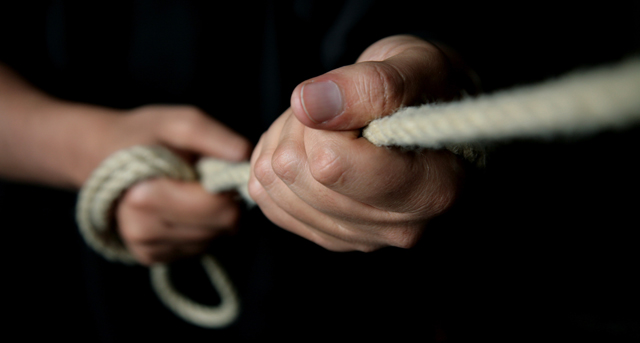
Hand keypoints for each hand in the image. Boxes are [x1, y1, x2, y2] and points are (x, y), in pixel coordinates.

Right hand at [111, 105, 250, 264]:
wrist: (103, 154)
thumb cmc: (145, 135)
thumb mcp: (179, 122)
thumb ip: (213, 137)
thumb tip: (245, 156)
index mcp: (145, 197)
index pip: (220, 208)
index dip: (229, 185)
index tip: (218, 167)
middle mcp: (143, 231)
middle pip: (224, 226)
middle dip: (226, 201)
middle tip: (208, 177)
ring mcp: (146, 249)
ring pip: (215, 238)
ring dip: (215, 215)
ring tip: (193, 190)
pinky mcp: (152, 257)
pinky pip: (200, 246)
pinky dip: (202, 226)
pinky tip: (185, 206)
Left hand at [248, 35, 468, 251]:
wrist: (425, 114)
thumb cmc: (427, 89)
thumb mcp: (415, 66)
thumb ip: (370, 85)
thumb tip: (307, 105)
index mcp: (431, 190)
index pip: (333, 165)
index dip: (328, 119)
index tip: (355, 102)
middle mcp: (398, 227)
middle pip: (299, 174)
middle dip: (304, 126)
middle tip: (338, 107)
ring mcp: (360, 237)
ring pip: (274, 184)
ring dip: (285, 139)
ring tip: (325, 122)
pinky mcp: (328, 236)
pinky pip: (266, 195)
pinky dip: (273, 158)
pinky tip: (305, 144)